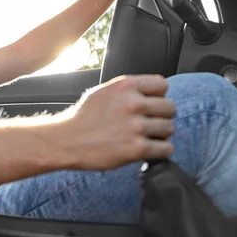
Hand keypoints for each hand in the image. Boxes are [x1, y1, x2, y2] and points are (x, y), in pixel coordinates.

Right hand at [56, 75, 175, 170]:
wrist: (66, 140)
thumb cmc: (84, 117)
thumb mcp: (104, 91)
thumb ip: (130, 88)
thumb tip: (159, 86)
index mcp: (125, 86)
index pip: (162, 85)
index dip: (158, 96)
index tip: (151, 106)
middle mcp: (132, 103)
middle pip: (170, 107)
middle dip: (161, 117)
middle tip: (149, 124)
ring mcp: (136, 126)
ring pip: (169, 128)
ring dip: (160, 135)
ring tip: (146, 138)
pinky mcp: (136, 148)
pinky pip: (166, 148)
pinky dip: (160, 151)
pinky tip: (148, 150)